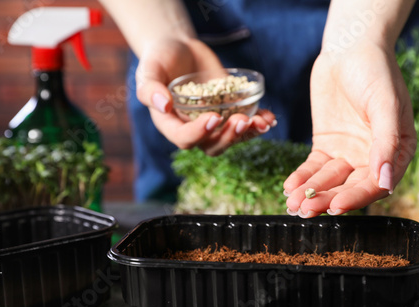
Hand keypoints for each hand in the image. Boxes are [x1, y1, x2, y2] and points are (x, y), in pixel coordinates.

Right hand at [136, 38, 275, 155]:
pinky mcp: (229, 110)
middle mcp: (193, 128)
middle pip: (212, 146)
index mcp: (171, 124)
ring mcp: (213, 121)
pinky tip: (269, 117)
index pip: (184, 139)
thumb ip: (150, 88)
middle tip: (242, 120)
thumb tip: (164, 106)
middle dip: (229, 137)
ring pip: (231, 139)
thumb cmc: (159, 59)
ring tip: (262, 122)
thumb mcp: (149, 69)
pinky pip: (245, 124)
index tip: (214, 118)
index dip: (200, 134)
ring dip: (248, 134)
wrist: (179, 48)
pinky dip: (258, 122)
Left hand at [284, 42, 416, 216]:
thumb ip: (386, 143)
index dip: (356, 198)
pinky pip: (313, 167)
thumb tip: (386, 181)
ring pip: (328, 180)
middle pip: (348, 187)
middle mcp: (372, 157)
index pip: (376, 185)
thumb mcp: (386, 105)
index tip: (335, 207)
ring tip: (291, 203)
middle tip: (305, 211)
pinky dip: (301, 177)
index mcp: (396, 151)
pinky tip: (289, 186)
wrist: (349, 49)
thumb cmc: (376, 72)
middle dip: (326, 199)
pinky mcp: (326, 144)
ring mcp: (348, 152)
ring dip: (310, 192)